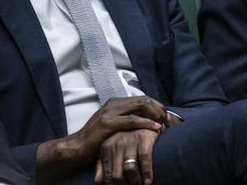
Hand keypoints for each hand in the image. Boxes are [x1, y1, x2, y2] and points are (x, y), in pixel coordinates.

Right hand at [35, 97, 165, 183]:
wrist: (77, 147)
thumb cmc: (98, 139)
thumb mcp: (115, 126)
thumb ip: (129, 120)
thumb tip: (149, 120)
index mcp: (117, 103)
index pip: (143, 98)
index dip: (158, 106)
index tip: (168, 116)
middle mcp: (114, 103)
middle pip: (144, 99)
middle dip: (159, 109)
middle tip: (170, 120)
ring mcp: (110, 112)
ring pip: (140, 106)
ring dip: (155, 114)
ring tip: (164, 123)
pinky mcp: (107, 123)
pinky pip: (132, 120)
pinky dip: (146, 123)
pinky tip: (155, 128)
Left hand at [95, 128, 158, 184]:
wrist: (146, 117)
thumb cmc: (129, 136)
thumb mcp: (113, 149)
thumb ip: (103, 165)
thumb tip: (97, 182)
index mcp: (106, 147)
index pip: (107, 175)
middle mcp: (116, 144)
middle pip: (117, 175)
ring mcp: (130, 141)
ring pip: (130, 169)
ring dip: (136, 182)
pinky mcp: (144, 139)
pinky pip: (145, 160)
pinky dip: (147, 173)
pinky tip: (148, 181)